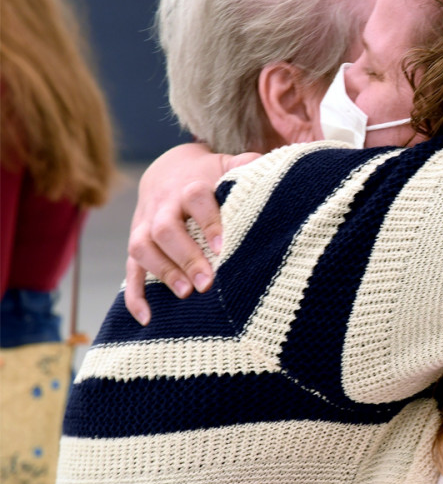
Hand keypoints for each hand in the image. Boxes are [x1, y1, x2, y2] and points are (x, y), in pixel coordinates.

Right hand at [125, 143, 259, 324]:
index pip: (196, 200)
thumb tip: (270, 166)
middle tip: (207, 282)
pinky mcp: (137, 245)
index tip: (223, 247)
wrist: (169, 171)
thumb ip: (246, 166)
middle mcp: (163, 207)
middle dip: (185, 256)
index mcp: (190, 187)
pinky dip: (136, 295)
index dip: (208, 222)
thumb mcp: (227, 165)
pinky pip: (130, 271)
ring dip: (162, 272)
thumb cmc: (209, 175)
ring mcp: (145, 226)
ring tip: (186, 294)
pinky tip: (147, 318)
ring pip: (142, 247)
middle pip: (165, 229)